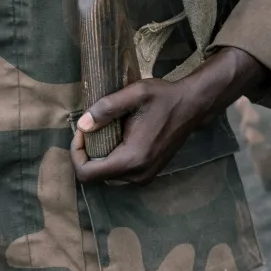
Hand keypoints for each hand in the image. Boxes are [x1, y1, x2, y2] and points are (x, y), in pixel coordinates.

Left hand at [73, 46, 265, 184]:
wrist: (194, 104)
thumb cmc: (165, 97)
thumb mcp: (136, 93)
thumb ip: (106, 108)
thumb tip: (83, 125)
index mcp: (132, 159)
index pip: (86, 173)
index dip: (76, 154)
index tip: (82, 132)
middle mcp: (138, 174)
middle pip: (95, 175)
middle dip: (87, 154)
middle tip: (92, 129)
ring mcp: (145, 176)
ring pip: (107, 175)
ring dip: (100, 156)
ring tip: (106, 132)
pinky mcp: (150, 173)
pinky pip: (120, 173)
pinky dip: (113, 158)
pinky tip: (120, 139)